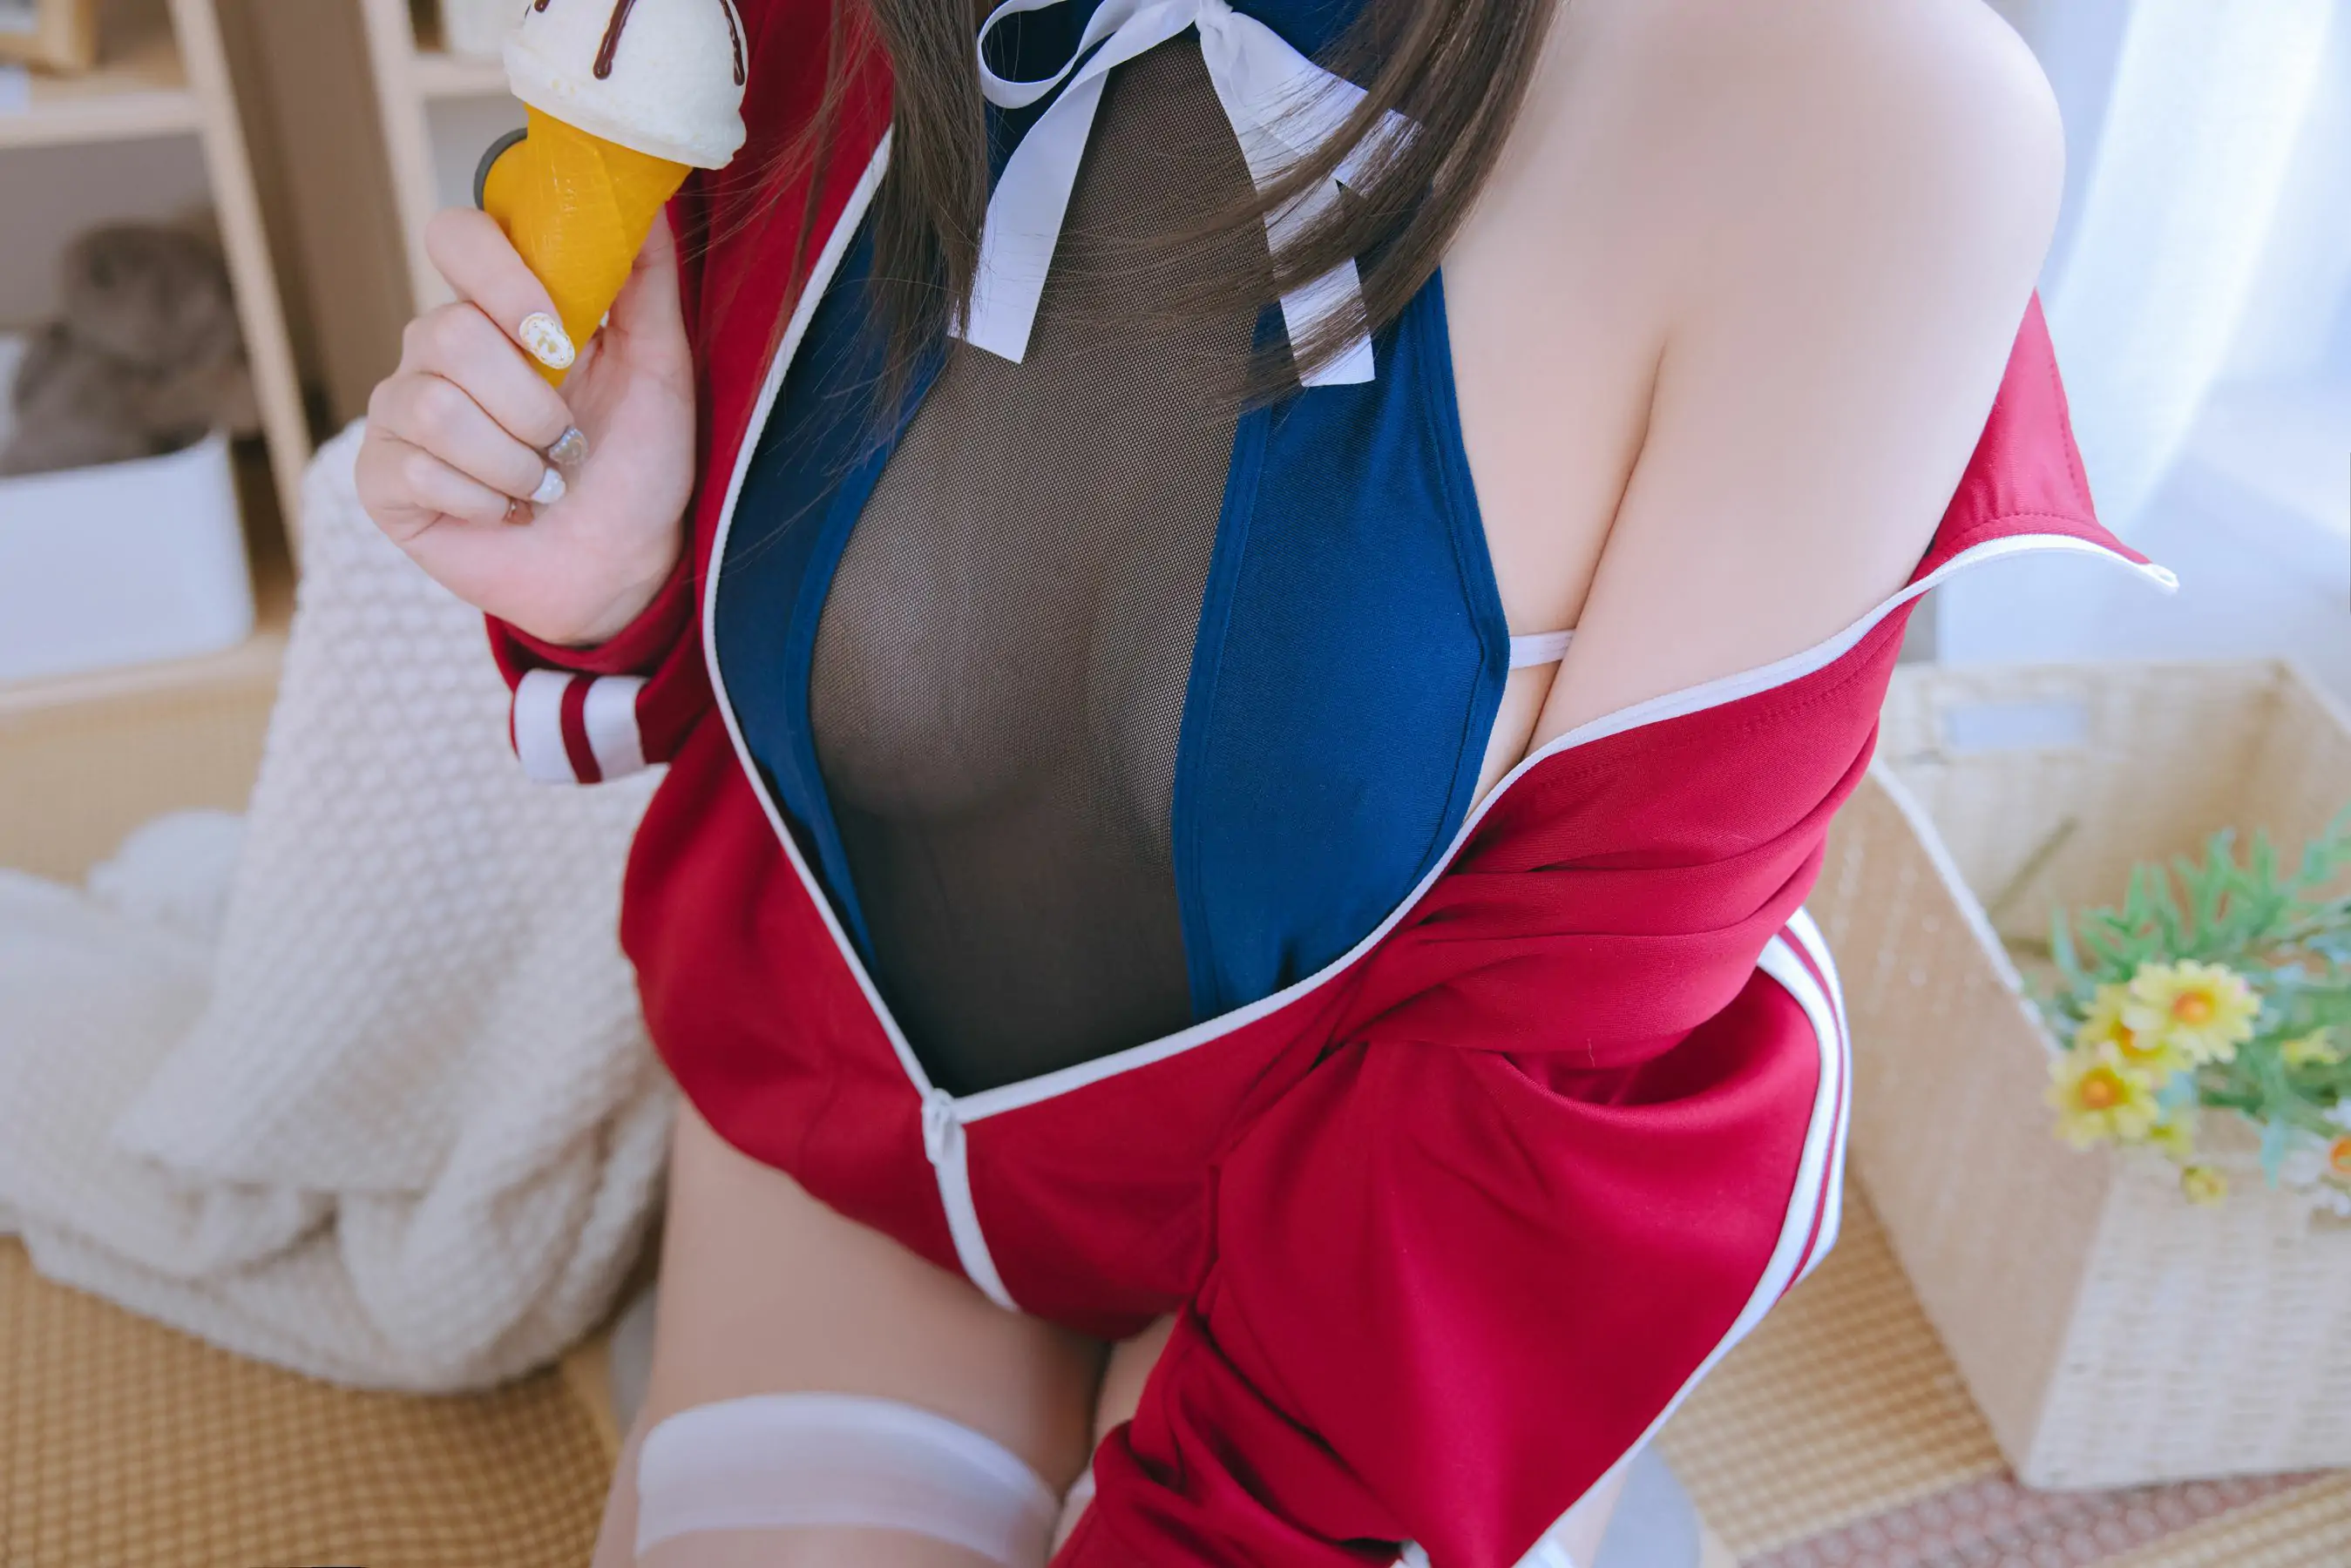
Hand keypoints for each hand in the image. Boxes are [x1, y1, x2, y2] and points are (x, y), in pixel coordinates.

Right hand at [357, 207, 696, 647]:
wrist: (623, 564)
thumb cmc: (637, 464)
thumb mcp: (658, 368)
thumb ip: (645, 283)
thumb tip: (643, 207)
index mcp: (496, 310)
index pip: (457, 237)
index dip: (500, 277)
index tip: (557, 335)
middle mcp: (436, 350)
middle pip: (448, 331)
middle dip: (529, 402)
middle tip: (566, 440)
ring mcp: (402, 411)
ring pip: (435, 405)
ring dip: (513, 459)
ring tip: (543, 483)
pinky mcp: (383, 478)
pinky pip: (418, 468)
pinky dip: (485, 499)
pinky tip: (506, 512)